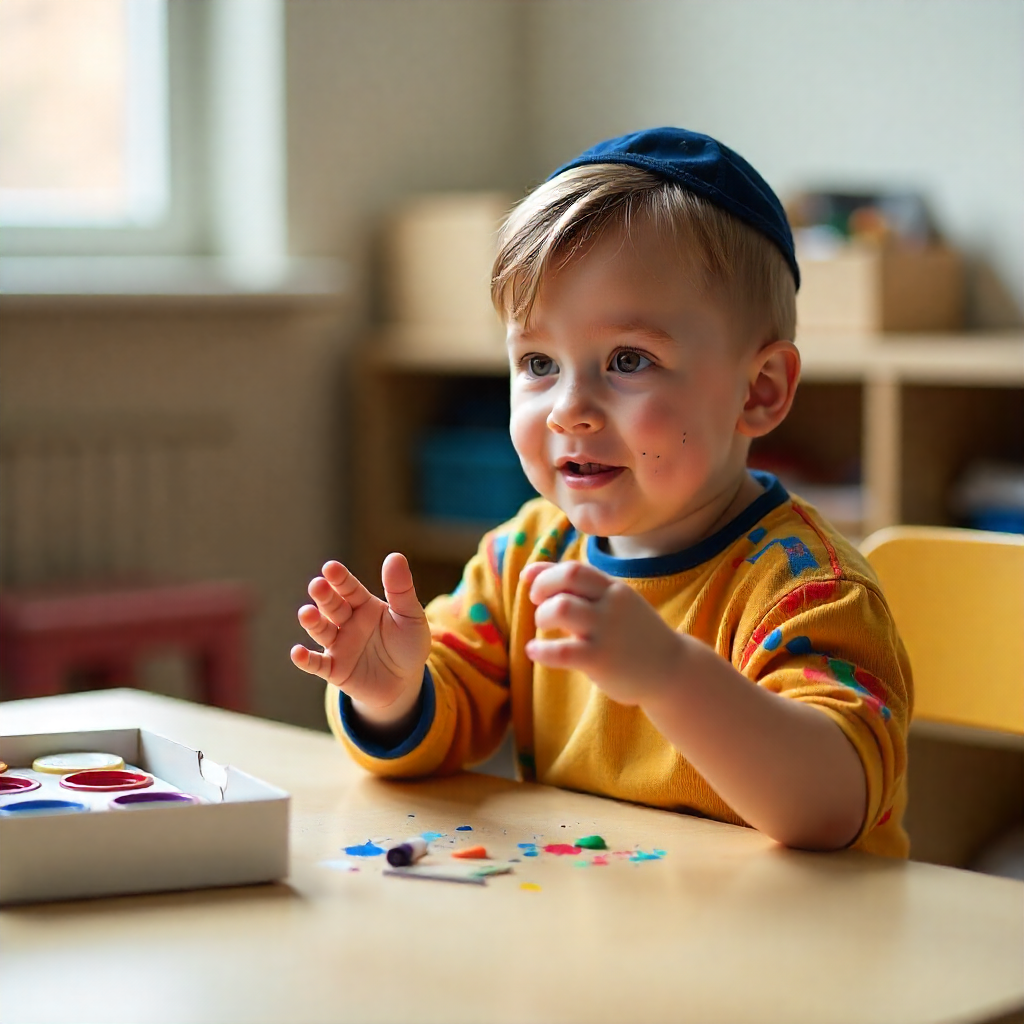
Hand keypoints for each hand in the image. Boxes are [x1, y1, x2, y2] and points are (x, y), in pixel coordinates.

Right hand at [291, 553, 431, 727]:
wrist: (405, 683)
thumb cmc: (408, 644)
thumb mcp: (411, 616)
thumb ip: (401, 590)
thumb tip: (395, 556)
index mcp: (364, 605)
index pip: (349, 588)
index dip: (340, 579)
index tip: (331, 568)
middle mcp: (346, 622)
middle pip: (332, 606)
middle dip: (324, 596)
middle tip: (318, 585)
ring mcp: (338, 645)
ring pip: (321, 631)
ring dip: (312, 622)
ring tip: (307, 613)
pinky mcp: (335, 670)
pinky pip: (317, 664)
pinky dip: (305, 660)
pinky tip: (297, 653)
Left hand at [522, 560, 686, 706]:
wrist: (672, 671)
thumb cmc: (633, 635)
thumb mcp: (611, 604)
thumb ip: (575, 587)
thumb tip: (528, 571)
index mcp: (613, 589)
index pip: (574, 568)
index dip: (545, 574)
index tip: (535, 588)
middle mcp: (611, 604)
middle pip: (568, 577)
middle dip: (542, 587)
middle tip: (539, 605)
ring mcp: (607, 631)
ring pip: (561, 608)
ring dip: (542, 615)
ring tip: (544, 628)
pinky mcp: (600, 660)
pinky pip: (561, 651)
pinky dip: (540, 650)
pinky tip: (534, 652)